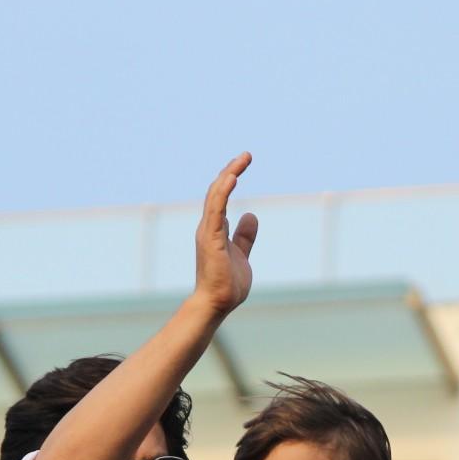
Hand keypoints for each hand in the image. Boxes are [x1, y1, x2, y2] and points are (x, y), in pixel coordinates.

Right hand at [193, 152, 257, 316]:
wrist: (216, 304)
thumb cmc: (226, 284)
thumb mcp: (242, 253)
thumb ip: (245, 236)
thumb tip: (251, 215)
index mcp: (214, 229)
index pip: (220, 197)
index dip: (230, 179)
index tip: (242, 164)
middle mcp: (208, 226)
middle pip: (217, 191)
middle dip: (231, 171)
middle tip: (246, 155)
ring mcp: (208, 231)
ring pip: (215, 195)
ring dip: (228, 174)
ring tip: (242, 159)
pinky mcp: (211, 238)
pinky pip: (216, 209)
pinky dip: (223, 191)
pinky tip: (232, 176)